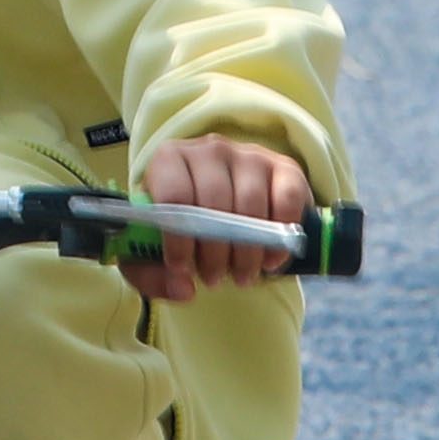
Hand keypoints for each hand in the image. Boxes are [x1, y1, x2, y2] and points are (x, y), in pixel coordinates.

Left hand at [124, 136, 313, 307]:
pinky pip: (286, 201)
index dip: (178, 238)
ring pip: (250, 206)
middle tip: (212, 278)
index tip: (183, 269)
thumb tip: (183, 290)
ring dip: (246, 252)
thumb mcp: (152, 250)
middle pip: (214, 203)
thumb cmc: (180, 226)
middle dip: (214, 252)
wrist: (219, 204)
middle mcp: (209, 149)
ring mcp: (248, 155)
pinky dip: (280, 238)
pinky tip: (269, 260)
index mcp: (168, 159)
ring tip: (240, 275)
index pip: (174, 195)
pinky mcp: (283, 167)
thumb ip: (151, 275)